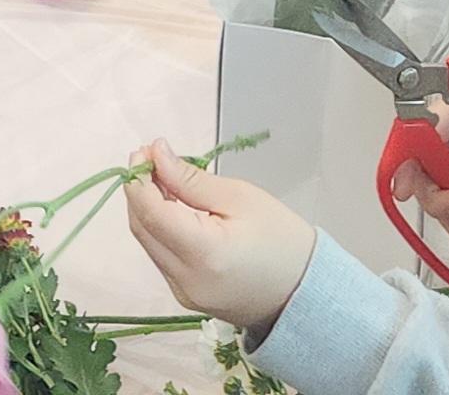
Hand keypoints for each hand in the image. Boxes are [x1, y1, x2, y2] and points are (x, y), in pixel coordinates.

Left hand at [125, 141, 316, 340]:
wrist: (309, 293)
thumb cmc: (284, 242)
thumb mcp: (241, 198)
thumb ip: (191, 179)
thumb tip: (156, 155)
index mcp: (205, 255)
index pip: (151, 213)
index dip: (139, 178)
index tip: (143, 151)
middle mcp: (188, 281)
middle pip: (143, 228)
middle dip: (140, 190)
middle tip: (150, 157)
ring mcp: (185, 294)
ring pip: (148, 242)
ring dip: (148, 208)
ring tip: (162, 178)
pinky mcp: (188, 298)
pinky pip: (162, 257)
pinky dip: (160, 229)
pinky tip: (172, 208)